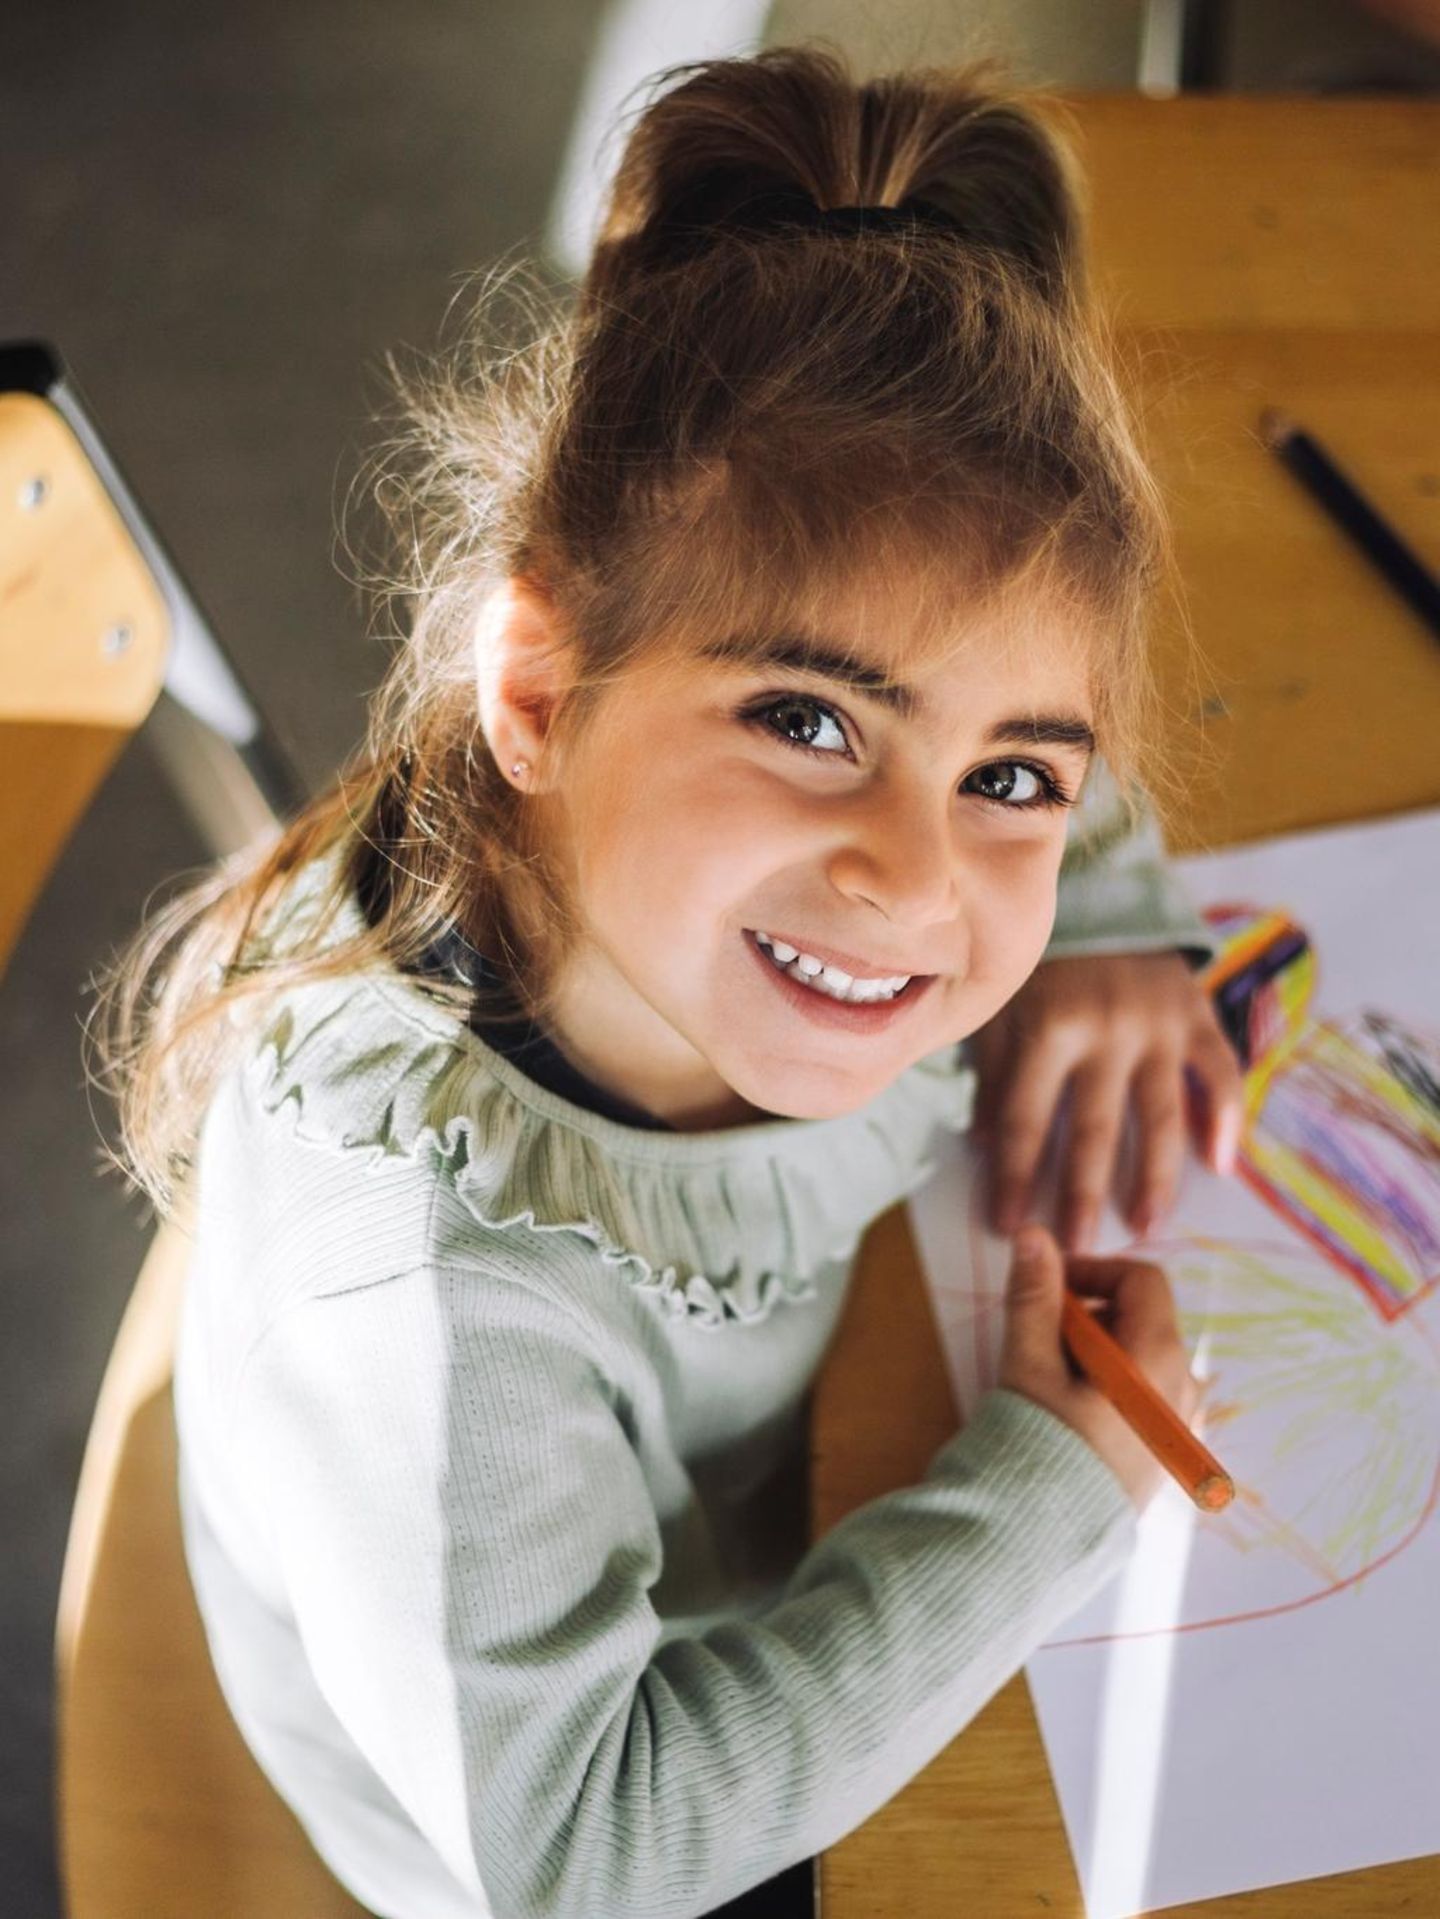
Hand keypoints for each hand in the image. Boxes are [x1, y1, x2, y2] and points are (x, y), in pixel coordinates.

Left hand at [971, 951, 1244, 1252]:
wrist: (1102, 890)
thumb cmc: (1038, 961)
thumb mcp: (1000, 1006)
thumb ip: (992, 1073)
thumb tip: (983, 1144)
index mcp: (1047, 1027)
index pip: (1025, 1120)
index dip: (1015, 1176)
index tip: (1007, 1227)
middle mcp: (1105, 1029)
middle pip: (1093, 1129)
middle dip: (1082, 1193)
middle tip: (1077, 1247)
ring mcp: (1158, 1024)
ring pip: (1159, 1114)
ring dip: (1153, 1177)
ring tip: (1145, 1227)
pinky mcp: (1197, 1014)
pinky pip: (1220, 1072)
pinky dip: (1224, 1119)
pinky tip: (1221, 1167)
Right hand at [998, 1225, 1199, 1510]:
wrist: (1042, 1538)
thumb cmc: (1038, 1446)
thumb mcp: (1030, 1363)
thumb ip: (1034, 1295)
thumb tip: (1034, 1235)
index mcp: (1159, 1357)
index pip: (1141, 1280)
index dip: (1092, 1270)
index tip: (1048, 1285)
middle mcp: (1183, 1386)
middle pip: (1141, 1317)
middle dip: (1088, 1314)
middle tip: (1038, 1338)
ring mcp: (1179, 1422)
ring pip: (1141, 1356)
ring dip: (1097, 1350)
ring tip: (1051, 1379)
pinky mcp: (1165, 1452)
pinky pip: (1145, 1393)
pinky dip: (1110, 1383)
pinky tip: (1071, 1411)